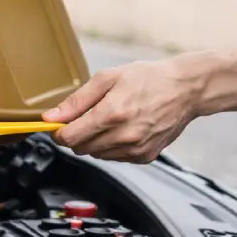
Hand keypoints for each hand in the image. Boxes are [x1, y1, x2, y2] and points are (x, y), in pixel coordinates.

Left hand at [43, 58, 201, 162]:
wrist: (184, 89)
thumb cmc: (148, 78)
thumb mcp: (108, 78)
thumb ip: (77, 100)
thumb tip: (51, 116)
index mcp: (112, 114)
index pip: (70, 137)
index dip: (59, 132)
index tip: (59, 125)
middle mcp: (124, 136)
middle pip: (81, 148)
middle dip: (77, 134)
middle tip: (87, 116)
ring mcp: (136, 149)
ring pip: (97, 155)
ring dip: (95, 141)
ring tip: (110, 119)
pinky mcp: (144, 157)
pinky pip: (115, 158)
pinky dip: (112, 146)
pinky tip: (123, 128)